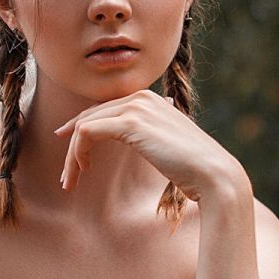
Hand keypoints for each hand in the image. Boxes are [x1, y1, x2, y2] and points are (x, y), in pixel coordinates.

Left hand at [53, 89, 248, 202]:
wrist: (212, 173)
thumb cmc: (192, 168)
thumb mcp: (166, 145)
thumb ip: (148, 136)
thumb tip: (135, 140)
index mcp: (149, 99)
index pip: (104, 111)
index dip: (82, 132)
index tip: (73, 157)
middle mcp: (141, 97)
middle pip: (90, 117)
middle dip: (73, 148)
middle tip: (67, 177)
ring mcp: (136, 107)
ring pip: (84, 125)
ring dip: (72, 156)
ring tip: (70, 181)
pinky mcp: (130, 122)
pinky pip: (88, 132)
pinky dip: (78, 153)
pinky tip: (82, 170)